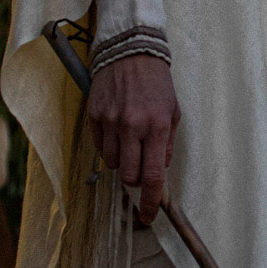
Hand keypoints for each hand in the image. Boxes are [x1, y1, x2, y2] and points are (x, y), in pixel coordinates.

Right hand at [88, 53, 181, 221]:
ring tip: (129, 140)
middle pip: (128, 176)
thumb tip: (159, 171)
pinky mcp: (94, 115)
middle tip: (141, 165)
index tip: (149, 216)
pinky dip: (108, 146)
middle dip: (135, 178)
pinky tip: (116, 129)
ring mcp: (110, 121)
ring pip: (111, 164)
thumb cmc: (156, 83)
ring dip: (121, 161)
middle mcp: (132, 126)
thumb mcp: (173, 112)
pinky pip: (99, 147)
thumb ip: (166, 144)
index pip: (153, 176)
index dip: (151, 201)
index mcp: (156, 127)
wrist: (131, 51)